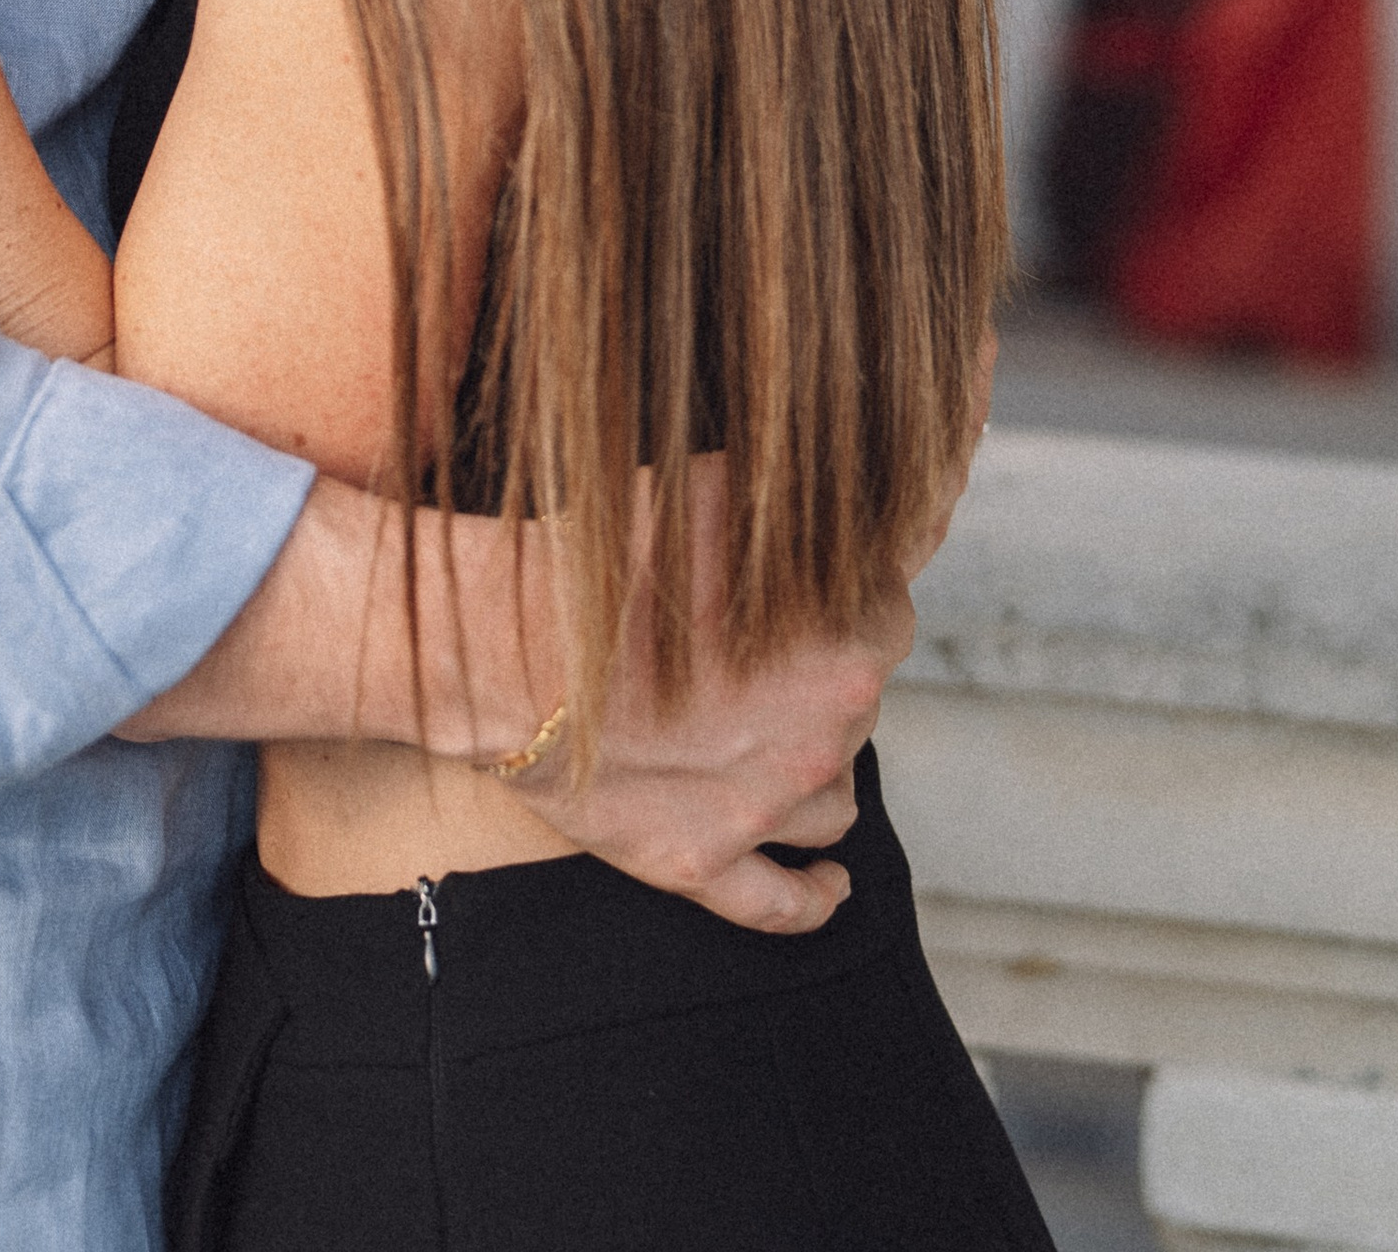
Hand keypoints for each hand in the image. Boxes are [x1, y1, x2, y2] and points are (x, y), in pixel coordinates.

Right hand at [503, 457, 907, 932]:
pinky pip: (783, 903)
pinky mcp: (700, 863)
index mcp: (842, 651)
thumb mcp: (715, 494)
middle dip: (823, 671)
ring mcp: (763, 812)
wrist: (508, 650)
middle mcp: (821, 743)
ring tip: (781, 733)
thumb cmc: (606, 563)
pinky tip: (830, 882)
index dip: (850, 592)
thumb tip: (852, 503)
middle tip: (768, 640)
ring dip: (818, 762)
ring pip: (837, 799)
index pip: (888, 616)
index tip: (816, 581)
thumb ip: (797, 506)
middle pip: (858, 704)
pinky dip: (814, 893)